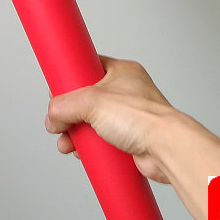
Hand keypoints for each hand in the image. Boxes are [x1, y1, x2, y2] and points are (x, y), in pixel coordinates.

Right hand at [44, 56, 175, 182]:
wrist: (166, 149)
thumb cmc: (143, 117)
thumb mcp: (92, 102)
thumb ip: (66, 105)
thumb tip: (53, 116)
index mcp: (121, 72)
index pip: (88, 67)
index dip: (70, 78)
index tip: (56, 90)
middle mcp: (125, 92)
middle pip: (86, 99)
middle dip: (69, 114)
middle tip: (59, 122)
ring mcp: (127, 117)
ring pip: (92, 122)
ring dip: (76, 133)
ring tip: (68, 143)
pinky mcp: (127, 139)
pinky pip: (101, 141)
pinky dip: (90, 147)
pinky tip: (82, 153)